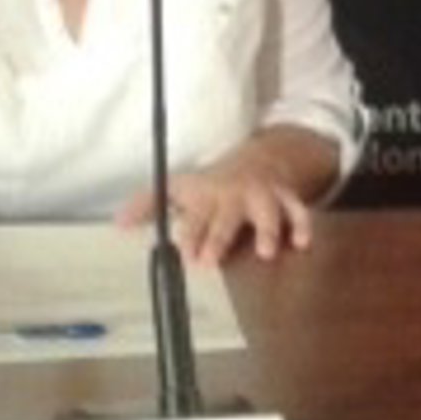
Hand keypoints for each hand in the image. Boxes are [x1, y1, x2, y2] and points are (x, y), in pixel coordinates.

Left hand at [117, 145, 313, 267]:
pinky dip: (302, 225)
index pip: (196, 216)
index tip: (187, 254)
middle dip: (219, 237)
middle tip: (210, 260)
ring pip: (267, 212)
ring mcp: (262, 197)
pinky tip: (302, 243)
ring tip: (266, 253)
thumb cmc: (211, 184)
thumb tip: (118, 224)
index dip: (191, 234)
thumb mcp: (179, 189)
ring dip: (267, 230)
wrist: (259, 159)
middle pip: (227, 217)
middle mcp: (234, 195)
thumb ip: (148, 205)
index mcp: (207, 195)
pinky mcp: (286, 200)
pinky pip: (298, 211)